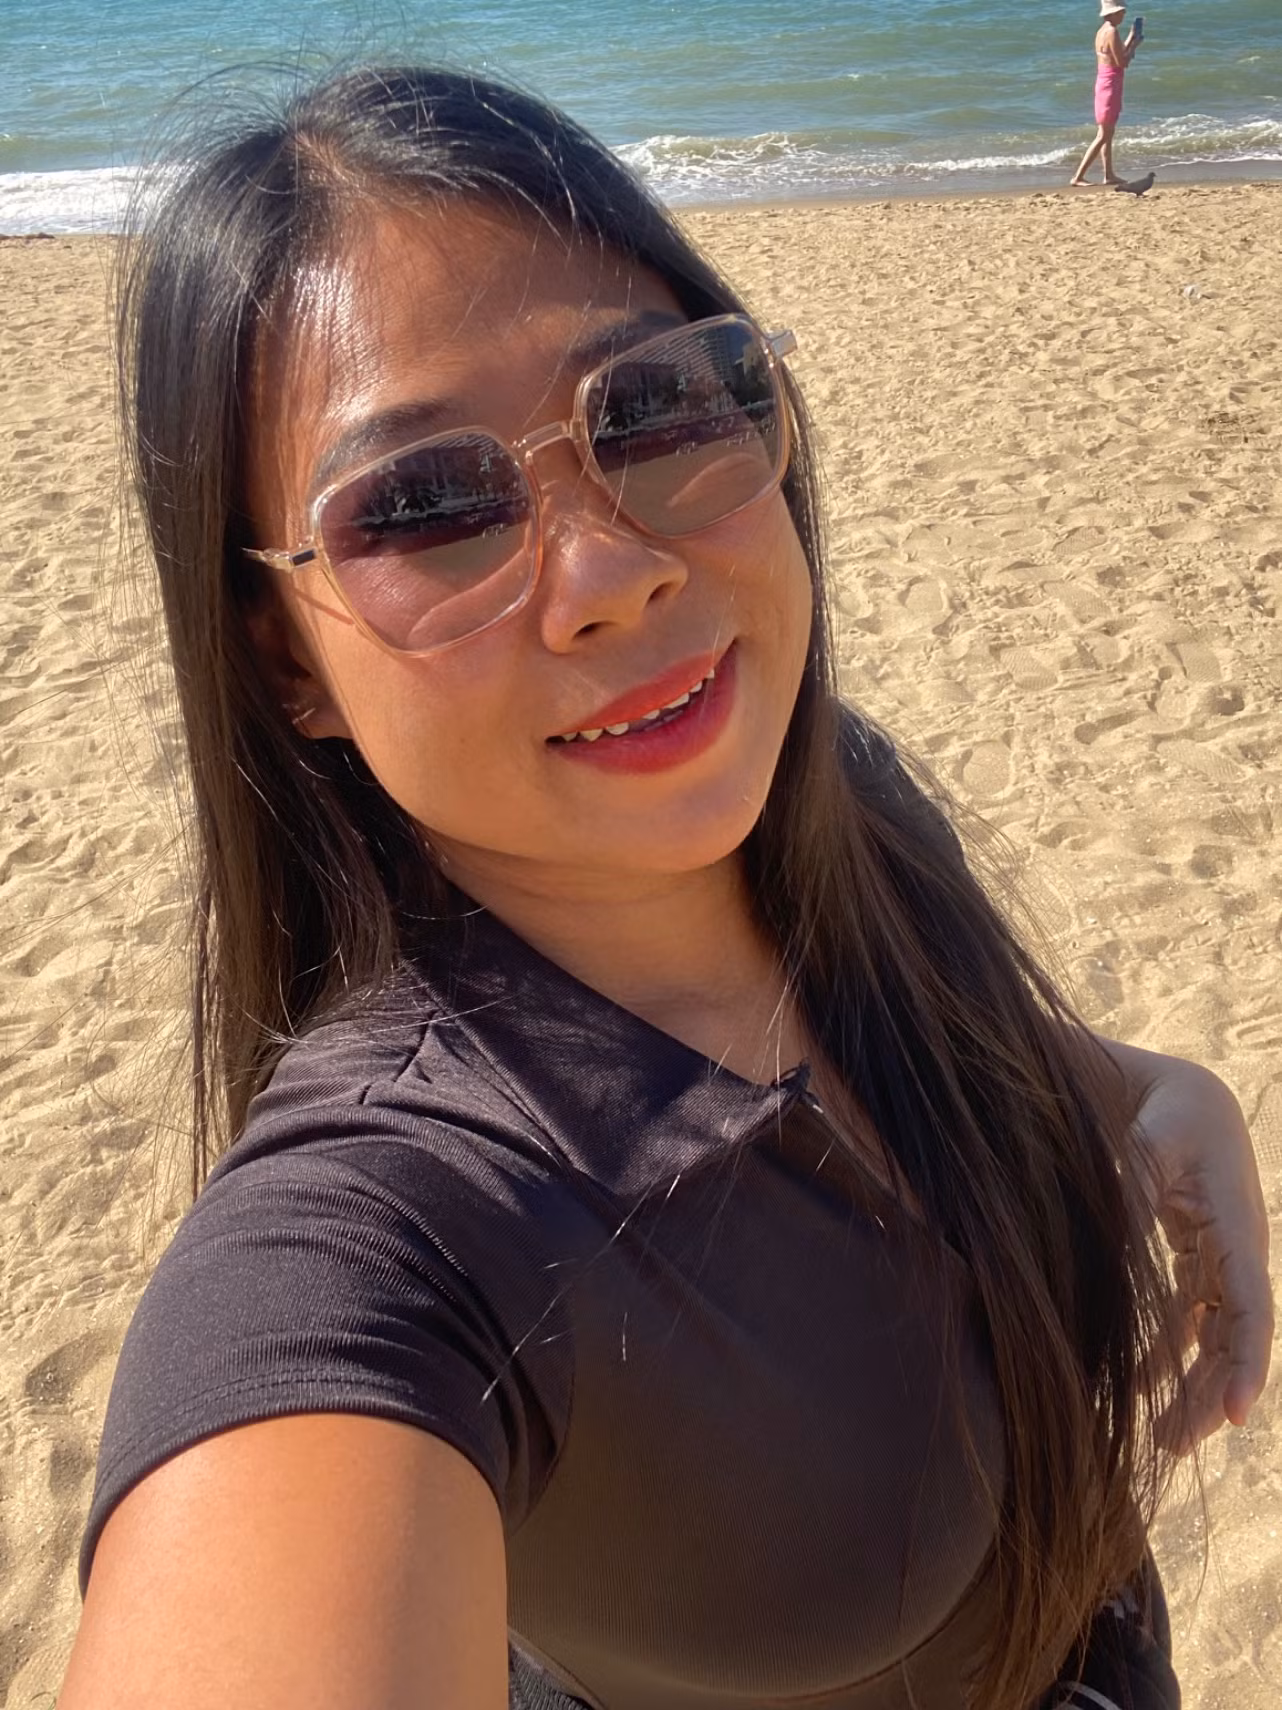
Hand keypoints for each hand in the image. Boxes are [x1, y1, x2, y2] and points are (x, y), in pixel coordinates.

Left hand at [1103, 1038, 1273, 1451]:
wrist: (1172, 1091)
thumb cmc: (1160, 1113)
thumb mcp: (1143, 1146)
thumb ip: (1129, 1193)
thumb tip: (1108, 1251)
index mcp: (1238, 1223)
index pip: (1250, 1307)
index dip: (1245, 1364)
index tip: (1235, 1416)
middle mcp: (1242, 1248)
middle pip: (1235, 1337)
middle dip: (1211, 1394)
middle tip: (1172, 1445)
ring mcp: (1224, 1255)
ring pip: (1216, 1335)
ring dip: (1193, 1383)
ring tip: (1162, 1436)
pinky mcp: (1201, 1256)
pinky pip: (1193, 1317)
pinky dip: (1173, 1351)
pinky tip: (1143, 1385)